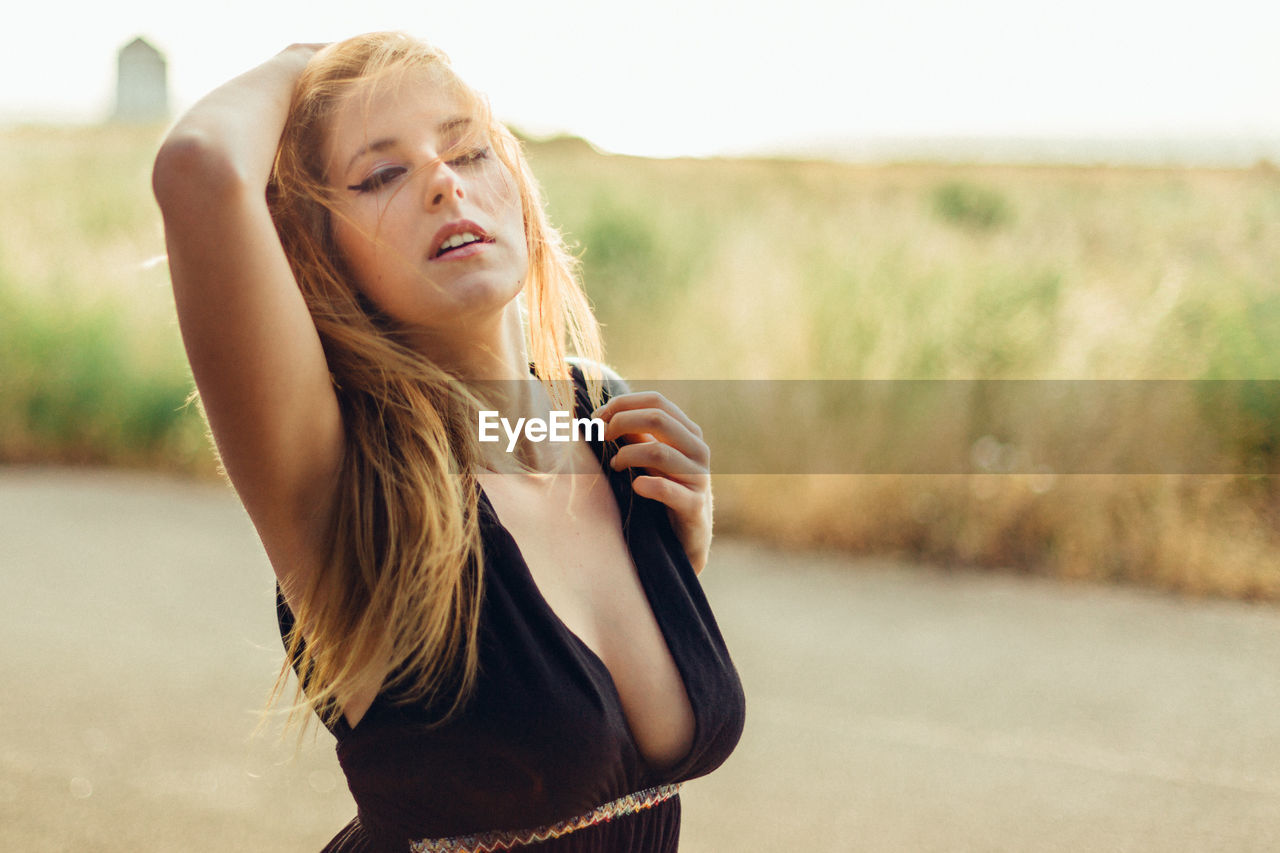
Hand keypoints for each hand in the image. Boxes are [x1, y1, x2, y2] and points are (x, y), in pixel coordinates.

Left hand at [593, 392, 712, 573]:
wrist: (689, 537)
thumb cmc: (666, 489)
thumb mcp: (650, 458)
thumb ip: (634, 435)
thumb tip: (601, 415)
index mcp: (688, 432)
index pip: (657, 401)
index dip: (623, 403)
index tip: (597, 417)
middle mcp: (698, 450)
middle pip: (658, 419)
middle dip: (621, 422)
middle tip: (601, 436)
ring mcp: (699, 477)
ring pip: (659, 452)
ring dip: (627, 455)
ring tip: (614, 465)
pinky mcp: (695, 506)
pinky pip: (667, 489)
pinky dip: (645, 485)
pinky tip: (633, 486)